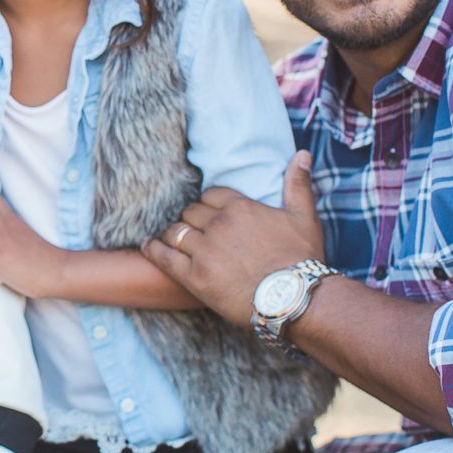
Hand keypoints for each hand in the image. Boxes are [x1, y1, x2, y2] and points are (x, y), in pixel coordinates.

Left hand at [141, 151, 324, 321]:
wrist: (296, 299)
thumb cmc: (303, 259)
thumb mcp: (304, 217)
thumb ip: (298, 184)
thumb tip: (302, 153)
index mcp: (240, 207)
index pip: (210, 195)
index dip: (208, 204)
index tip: (208, 213)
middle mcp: (218, 225)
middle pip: (190, 213)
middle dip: (190, 220)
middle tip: (192, 230)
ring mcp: (204, 250)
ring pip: (175, 232)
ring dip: (172, 234)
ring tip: (169, 238)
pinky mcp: (194, 276)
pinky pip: (164, 257)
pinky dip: (153, 249)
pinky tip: (148, 246)